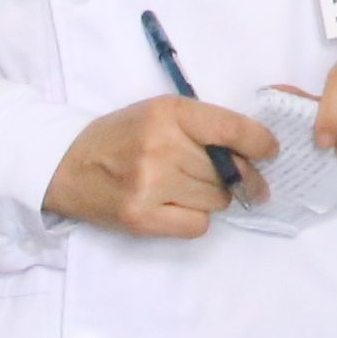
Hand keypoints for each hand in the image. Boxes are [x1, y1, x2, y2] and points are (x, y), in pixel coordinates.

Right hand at [44, 94, 265, 236]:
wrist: (67, 165)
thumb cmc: (122, 136)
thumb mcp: (160, 113)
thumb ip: (204, 126)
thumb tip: (257, 153)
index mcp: (169, 112)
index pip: (234, 129)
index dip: (260, 144)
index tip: (269, 152)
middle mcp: (161, 147)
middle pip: (230, 171)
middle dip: (238, 175)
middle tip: (236, 178)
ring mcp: (150, 185)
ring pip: (218, 199)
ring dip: (214, 196)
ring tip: (188, 187)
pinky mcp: (142, 218)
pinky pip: (198, 224)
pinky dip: (195, 218)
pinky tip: (177, 206)